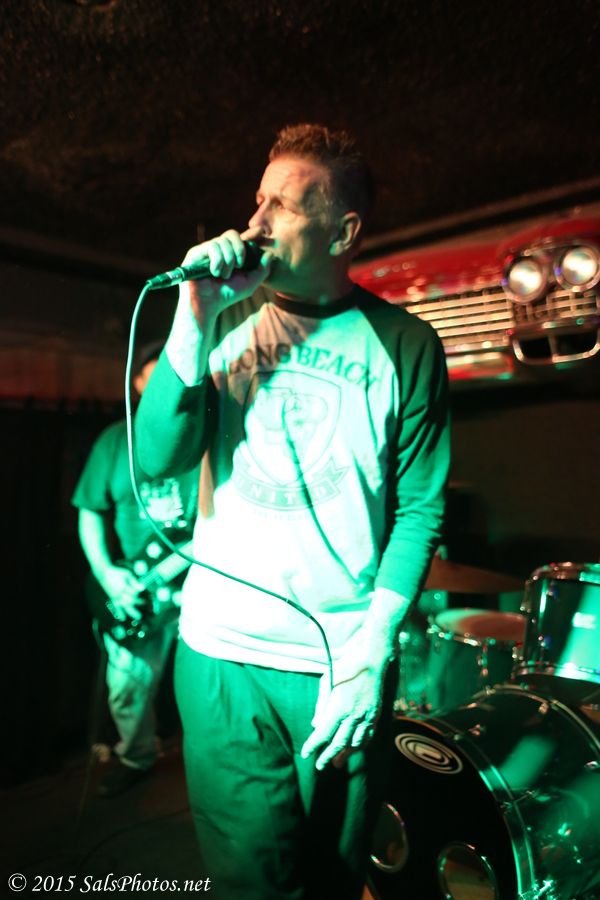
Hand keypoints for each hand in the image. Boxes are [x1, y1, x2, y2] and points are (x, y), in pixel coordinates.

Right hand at [98, 564, 144, 620]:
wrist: (104, 573)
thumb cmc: (116, 572)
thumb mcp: (127, 574)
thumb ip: (134, 581)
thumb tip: (142, 588)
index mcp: (123, 587)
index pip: (134, 593)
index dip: (138, 592)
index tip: (142, 590)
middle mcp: (119, 594)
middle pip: (130, 601)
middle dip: (138, 602)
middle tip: (144, 602)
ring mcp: (115, 597)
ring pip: (124, 607)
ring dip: (132, 612)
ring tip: (138, 617)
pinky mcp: (112, 598)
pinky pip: (116, 607)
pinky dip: (119, 613)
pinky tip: (123, 618)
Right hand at [183, 226, 273, 320]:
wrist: (208, 305)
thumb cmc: (227, 295)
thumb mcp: (249, 284)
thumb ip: (262, 270)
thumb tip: (270, 254)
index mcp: (229, 254)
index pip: (239, 238)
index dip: (250, 233)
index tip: (260, 231)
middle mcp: (217, 249)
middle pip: (231, 234)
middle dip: (239, 250)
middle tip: (240, 266)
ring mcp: (205, 250)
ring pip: (222, 241)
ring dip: (228, 260)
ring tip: (224, 275)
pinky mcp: (195, 253)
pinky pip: (212, 246)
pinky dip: (218, 260)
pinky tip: (215, 272)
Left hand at [301, 629, 391, 769]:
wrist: (373, 661)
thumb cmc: (346, 668)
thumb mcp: (327, 681)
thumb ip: (321, 704)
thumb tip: (316, 725)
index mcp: (339, 707)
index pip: (323, 733)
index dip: (314, 745)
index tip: (306, 753)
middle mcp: (353, 715)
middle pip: (338, 743)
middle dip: (327, 756)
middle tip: (319, 766)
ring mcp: (366, 716)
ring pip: (355, 743)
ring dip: (345, 755)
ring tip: (336, 763)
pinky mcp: (375, 715)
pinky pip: (368, 736)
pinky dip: (360, 746)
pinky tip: (354, 749)